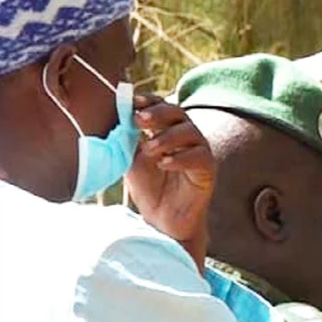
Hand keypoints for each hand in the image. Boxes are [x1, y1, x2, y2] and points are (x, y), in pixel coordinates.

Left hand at [123, 93, 215, 266]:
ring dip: (167, 137)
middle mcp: (185, 137)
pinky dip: (180, 158)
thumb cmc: (148, 189)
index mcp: (166, 130)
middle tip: (138, 120)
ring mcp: (199, 153)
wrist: (163, 221)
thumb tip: (113, 116)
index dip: (148, 101)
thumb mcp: (130, 159)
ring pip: (191, 132)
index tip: (131, 102)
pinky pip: (200, 156)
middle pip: (178, 113)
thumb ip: (126, 138)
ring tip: (149, 150)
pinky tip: (163, 164)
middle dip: (157, 113)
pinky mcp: (208, 171)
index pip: (161, 106)